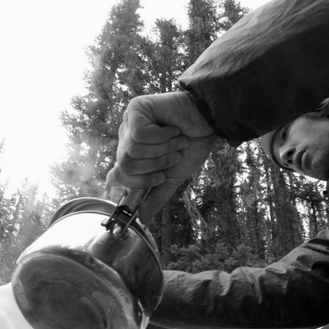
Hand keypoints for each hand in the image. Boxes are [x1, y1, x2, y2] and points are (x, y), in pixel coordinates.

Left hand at [111, 91, 217, 223]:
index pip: (119, 177)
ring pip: (132, 151)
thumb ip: (155, 197)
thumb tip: (142, 220)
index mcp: (132, 155)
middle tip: (173, 158)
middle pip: (124, 166)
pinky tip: (173, 129)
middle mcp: (126, 139)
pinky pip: (139, 135)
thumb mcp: (173, 178)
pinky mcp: (136, 108)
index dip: (139, 183)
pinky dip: (161, 137)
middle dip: (154, 166)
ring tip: (177, 142)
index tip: (161, 177)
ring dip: (161, 151)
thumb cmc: (191, 147)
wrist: (209, 124)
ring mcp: (129, 123)